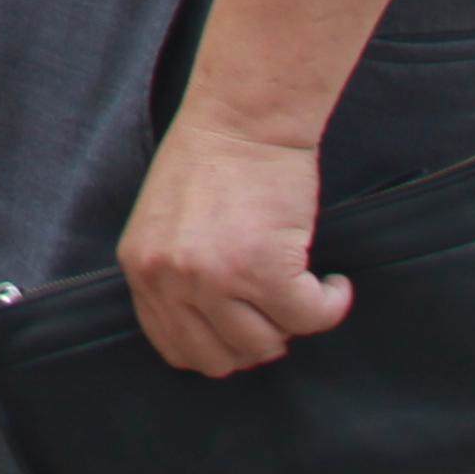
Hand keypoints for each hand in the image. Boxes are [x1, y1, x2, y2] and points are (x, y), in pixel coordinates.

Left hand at [119, 111, 349, 376]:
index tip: (243, 327)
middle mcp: (171, 278)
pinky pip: (310, 317)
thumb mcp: (167, 224)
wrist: (244, 115)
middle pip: (220, 358)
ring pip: (265, 345)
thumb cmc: (211, 158)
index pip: (173, 346)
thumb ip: (175, 275)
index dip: (216, 345)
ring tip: (302, 288)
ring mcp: (216, 278)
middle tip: (276, 309)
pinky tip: (333, 283)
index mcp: (141, 267)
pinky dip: (331, 305)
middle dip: (255, 340)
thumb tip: (212, 329)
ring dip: (291, 323)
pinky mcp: (267, 269)